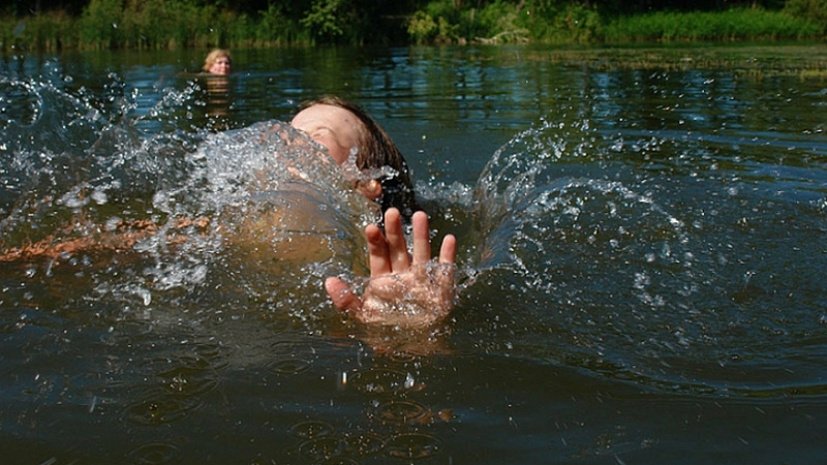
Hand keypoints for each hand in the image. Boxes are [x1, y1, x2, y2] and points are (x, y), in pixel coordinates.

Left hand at [325, 208, 456, 327]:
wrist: (413, 352)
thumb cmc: (386, 334)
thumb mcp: (363, 318)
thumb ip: (346, 301)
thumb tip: (329, 281)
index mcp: (384, 280)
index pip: (378, 255)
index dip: (375, 241)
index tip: (370, 227)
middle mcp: (403, 276)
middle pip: (398, 248)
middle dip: (395, 231)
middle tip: (391, 212)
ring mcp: (422, 280)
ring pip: (421, 253)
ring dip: (421, 235)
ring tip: (419, 215)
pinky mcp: (441, 289)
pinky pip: (445, 270)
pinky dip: (448, 256)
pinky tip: (449, 239)